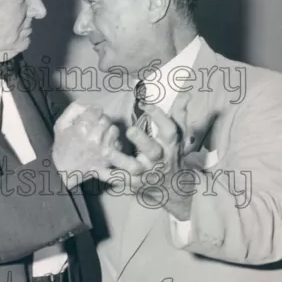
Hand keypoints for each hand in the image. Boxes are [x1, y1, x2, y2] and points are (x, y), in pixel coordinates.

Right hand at [52, 104, 118, 188]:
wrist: (65, 172)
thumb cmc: (62, 147)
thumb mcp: (61, 125)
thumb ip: (74, 109)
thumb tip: (88, 103)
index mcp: (82, 127)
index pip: (97, 110)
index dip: (93, 112)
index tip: (90, 117)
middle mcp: (95, 137)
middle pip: (106, 119)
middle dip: (101, 121)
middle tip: (94, 128)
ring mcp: (104, 149)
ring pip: (114, 130)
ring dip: (109, 131)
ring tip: (100, 137)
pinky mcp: (110, 159)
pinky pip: (119, 144)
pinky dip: (113, 144)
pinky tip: (105, 147)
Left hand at [100, 102, 193, 218]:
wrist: (172, 187)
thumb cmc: (171, 154)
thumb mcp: (179, 135)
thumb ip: (179, 114)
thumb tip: (186, 94)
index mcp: (170, 145)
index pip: (170, 130)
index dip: (160, 118)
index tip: (147, 105)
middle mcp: (159, 159)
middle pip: (153, 151)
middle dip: (142, 141)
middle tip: (130, 130)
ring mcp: (146, 173)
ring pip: (133, 168)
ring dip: (119, 159)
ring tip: (105, 150)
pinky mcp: (134, 184)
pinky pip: (119, 180)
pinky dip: (107, 175)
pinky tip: (94, 166)